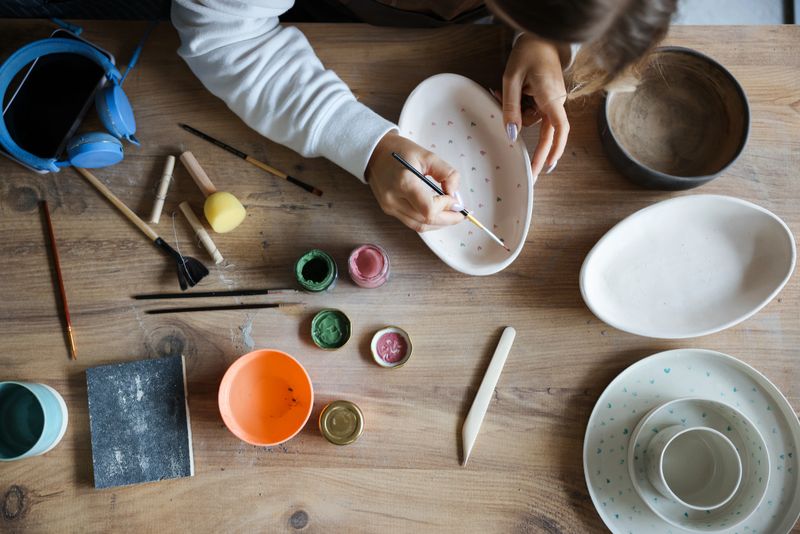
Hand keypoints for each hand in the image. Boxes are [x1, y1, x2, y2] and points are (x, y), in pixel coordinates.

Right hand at [365, 132, 464, 232]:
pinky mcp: (389, 210)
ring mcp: (390, 207)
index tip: (453, 197)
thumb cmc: (401, 151)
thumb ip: (447, 174)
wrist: (374, 153)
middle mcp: (394, 199)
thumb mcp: (428, 155)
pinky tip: (437, 214)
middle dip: (448, 219)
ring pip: (419, 226)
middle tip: (461, 214)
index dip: (445, 207)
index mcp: (404, 182)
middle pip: (426, 221)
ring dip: (439, 224)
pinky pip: (412, 223)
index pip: (429, 209)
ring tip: (452, 215)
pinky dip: (428, 221)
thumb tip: (455, 195)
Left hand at [501, 34, 569, 177]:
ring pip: (533, 119)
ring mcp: (552, 99)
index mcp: (551, 98)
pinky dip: (518, 106)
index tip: (548, 166)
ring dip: (515, 114)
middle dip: (538, 153)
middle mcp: (556, 102)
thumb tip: (512, 135)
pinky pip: (532, 109)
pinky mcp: (547, 96)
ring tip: (498, 92)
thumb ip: (510, 108)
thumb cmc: (528, 53)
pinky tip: (505, 92)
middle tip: (529, 175)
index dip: (555, 150)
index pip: (559, 129)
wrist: (541, 36)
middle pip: (548, 133)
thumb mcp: (511, 79)